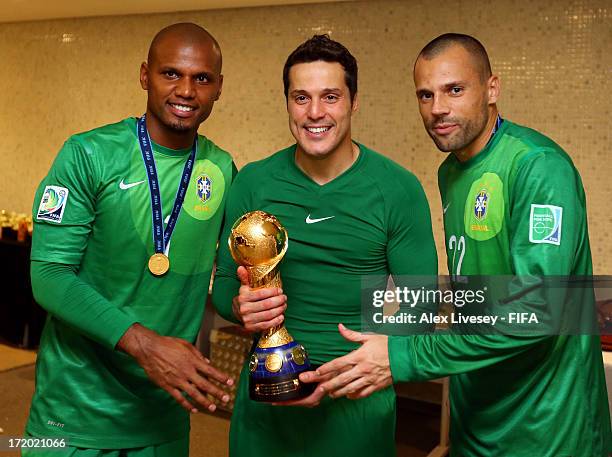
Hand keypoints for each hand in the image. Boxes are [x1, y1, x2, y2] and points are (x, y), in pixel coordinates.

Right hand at [117, 323, 233, 412]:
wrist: (149, 349)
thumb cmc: (167, 344)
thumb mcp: (185, 344)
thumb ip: (198, 354)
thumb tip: (208, 363)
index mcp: (192, 360)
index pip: (211, 371)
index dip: (222, 378)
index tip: (230, 383)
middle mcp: (187, 371)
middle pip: (205, 385)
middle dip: (217, 393)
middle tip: (226, 399)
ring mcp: (177, 380)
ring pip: (194, 394)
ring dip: (204, 402)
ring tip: (212, 408)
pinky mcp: (168, 386)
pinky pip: (179, 398)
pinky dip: (187, 405)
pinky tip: (193, 410)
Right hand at [232, 266, 286, 331]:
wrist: (237, 314)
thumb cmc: (245, 298)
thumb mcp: (244, 288)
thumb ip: (244, 278)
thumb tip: (240, 267)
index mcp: (243, 297)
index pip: (261, 294)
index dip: (273, 292)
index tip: (280, 290)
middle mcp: (244, 309)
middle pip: (266, 305)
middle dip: (278, 301)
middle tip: (284, 298)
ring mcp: (247, 320)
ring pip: (268, 315)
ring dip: (279, 310)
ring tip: (284, 305)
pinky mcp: (251, 328)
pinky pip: (266, 325)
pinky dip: (276, 321)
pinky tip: (281, 316)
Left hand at [268, 369, 337, 407]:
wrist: (347, 374)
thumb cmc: (338, 373)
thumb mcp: (326, 373)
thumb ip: (314, 376)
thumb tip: (301, 377)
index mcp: (317, 396)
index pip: (299, 402)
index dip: (287, 402)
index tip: (275, 402)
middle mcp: (316, 398)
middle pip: (297, 402)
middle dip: (285, 402)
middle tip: (272, 400)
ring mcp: (315, 395)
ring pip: (300, 400)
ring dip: (290, 398)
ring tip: (278, 396)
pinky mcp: (315, 391)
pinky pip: (303, 396)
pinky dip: (295, 395)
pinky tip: (290, 391)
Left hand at [314, 324, 391, 399]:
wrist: (406, 356)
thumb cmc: (388, 345)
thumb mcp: (369, 337)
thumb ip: (352, 335)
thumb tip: (340, 327)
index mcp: (360, 356)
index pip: (338, 363)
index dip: (326, 369)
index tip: (317, 372)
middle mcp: (363, 369)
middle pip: (341, 379)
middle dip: (328, 384)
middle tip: (318, 388)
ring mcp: (369, 379)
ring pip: (350, 388)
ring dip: (338, 392)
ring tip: (330, 394)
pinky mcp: (376, 386)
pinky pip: (362, 393)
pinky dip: (354, 395)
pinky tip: (348, 395)